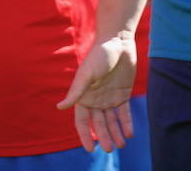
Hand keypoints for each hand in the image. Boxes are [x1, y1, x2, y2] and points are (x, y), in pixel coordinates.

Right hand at [58, 34, 137, 152]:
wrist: (118, 41)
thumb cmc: (99, 55)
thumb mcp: (87, 73)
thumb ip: (76, 91)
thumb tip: (60, 107)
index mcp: (83, 97)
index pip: (82, 121)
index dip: (85, 135)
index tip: (90, 149)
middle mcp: (96, 100)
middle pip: (99, 124)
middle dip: (104, 137)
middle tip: (110, 149)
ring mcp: (110, 97)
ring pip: (112, 120)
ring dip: (116, 133)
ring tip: (121, 145)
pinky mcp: (123, 93)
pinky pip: (124, 112)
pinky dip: (126, 123)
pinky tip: (130, 133)